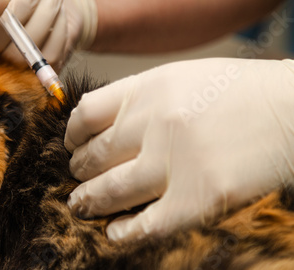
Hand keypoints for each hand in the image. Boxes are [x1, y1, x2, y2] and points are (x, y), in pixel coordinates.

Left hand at [64, 58, 293, 240]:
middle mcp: (155, 122)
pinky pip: (145, 224)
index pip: (85, 114)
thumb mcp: (180, 78)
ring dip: (88, 202)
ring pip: (109, 190)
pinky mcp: (199, 198)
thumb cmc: (238, 92)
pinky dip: (123, 232)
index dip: (72, 134)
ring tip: (81, 205)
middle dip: (79, 171)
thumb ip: (138, 97)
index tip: (73, 145)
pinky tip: (114, 232)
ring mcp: (175, 161)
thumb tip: (95, 122)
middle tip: (77, 178)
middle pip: (93, 155)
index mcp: (148, 88)